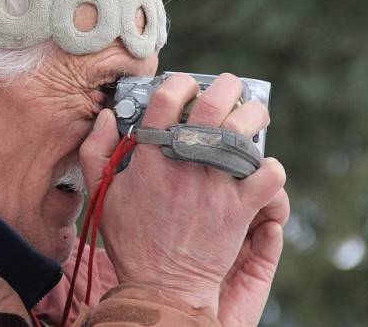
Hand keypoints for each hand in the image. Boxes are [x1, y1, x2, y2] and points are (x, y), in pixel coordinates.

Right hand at [80, 73, 286, 315]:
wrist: (160, 285)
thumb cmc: (131, 239)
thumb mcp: (102, 193)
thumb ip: (96, 150)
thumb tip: (107, 116)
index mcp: (149, 157)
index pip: (166, 99)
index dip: (179, 82)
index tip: (185, 85)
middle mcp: (183, 165)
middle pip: (212, 106)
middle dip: (227, 87)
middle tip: (230, 88)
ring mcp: (213, 186)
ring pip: (244, 133)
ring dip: (253, 117)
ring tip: (251, 116)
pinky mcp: (238, 209)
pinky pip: (269, 176)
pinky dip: (271, 167)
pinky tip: (261, 166)